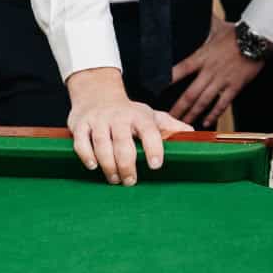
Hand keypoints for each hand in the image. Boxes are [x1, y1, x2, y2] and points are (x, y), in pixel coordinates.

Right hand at [66, 67, 191, 185]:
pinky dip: (86, 156)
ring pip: (102, 145)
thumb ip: (170, 126)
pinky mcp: (81, 125)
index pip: (149, 131)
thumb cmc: (127, 111)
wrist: (96, 92)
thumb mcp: (150, 115)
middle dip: (127, 165)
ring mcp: (99, 120)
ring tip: (115, 179)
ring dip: (109, 166)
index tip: (156, 165)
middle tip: (131, 181)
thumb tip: (192, 134)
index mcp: (139, 116)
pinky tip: (93, 166)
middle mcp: (119, 117)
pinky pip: (82, 142)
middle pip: (123, 143)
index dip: (154, 147)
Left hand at [168, 16, 264, 126]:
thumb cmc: (237, 32)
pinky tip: (207, 122)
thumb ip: (202, 23)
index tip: (156, 88)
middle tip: (168, 117)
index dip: (168, 79)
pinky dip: (214, 114)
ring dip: (193, 113)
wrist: (258, 39)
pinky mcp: (235, 87)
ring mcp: (222, 80)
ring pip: (204, 101)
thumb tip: (191, 9)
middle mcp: (210, 71)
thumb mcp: (216, 26)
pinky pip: (222, 104)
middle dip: (178, 107)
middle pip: (190, 93)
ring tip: (184, 122)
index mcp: (203, 56)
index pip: (181, 69)